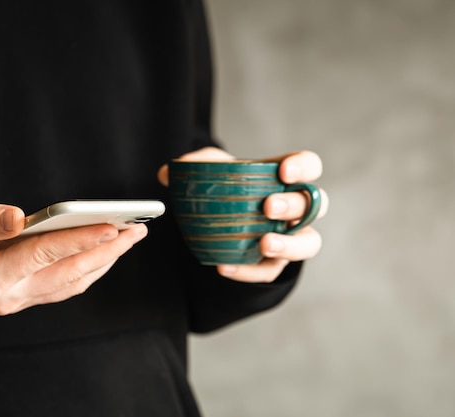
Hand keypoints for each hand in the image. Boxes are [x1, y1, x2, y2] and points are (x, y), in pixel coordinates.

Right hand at [0, 200, 147, 314]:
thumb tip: (17, 217)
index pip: (43, 255)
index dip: (78, 240)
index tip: (111, 227)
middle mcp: (11, 296)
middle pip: (69, 273)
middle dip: (107, 251)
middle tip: (138, 229)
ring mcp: (23, 300)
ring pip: (74, 283)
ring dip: (106, 261)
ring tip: (132, 237)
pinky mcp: (32, 297)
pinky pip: (69, 286)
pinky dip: (92, 269)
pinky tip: (109, 252)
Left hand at [157, 146, 328, 282]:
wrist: (221, 221)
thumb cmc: (226, 189)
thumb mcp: (209, 170)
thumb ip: (192, 166)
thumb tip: (167, 173)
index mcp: (285, 177)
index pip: (309, 166)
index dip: (303, 167)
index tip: (283, 171)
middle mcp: (295, 209)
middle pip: (313, 205)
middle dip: (293, 206)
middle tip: (268, 207)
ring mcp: (289, 237)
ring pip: (308, 243)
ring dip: (290, 243)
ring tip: (265, 243)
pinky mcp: (273, 263)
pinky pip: (269, 271)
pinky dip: (249, 271)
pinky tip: (225, 266)